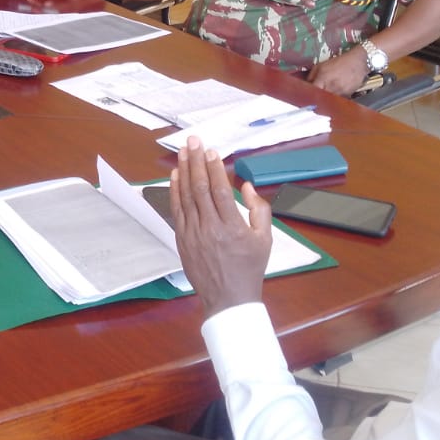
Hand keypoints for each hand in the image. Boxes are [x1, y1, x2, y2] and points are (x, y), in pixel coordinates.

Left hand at [171, 138, 271, 316]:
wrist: (228, 298)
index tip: (212, 151)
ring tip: (182, 152)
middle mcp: (210, 228)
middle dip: (196, 161)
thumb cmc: (249, 268)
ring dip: (183, 171)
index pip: (220, 190)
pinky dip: (174, 191)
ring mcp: (193, 234)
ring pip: (186, 196)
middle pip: (200, 188)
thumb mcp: (265, 239)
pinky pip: (177, 210)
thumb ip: (260, 209)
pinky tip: (175, 175)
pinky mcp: (182, 239)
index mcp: (233, 228)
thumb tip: (246, 185)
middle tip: (194, 141)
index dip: (214, 168)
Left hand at [307, 47, 369, 95]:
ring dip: (326, 100)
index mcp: (324, 77)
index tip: (305, 96)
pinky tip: (335, 94)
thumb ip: (311, 76)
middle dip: (317, 98)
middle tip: (314, 97)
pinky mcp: (348, 95)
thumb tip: (306, 86)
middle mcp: (332, 86)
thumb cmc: (339, 62)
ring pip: (330, 101)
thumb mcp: (321, 65)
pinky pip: (339, 100)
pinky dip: (335, 99)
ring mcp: (341, 92)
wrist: (359, 61)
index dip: (308, 95)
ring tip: (326, 95)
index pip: (313, 92)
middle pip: (321, 98)